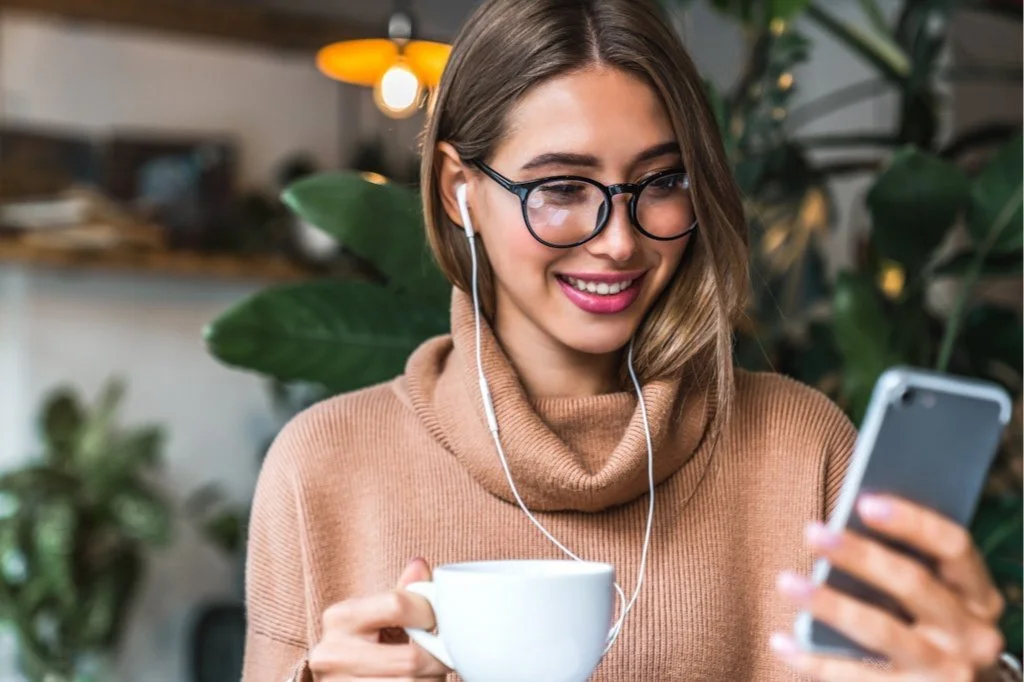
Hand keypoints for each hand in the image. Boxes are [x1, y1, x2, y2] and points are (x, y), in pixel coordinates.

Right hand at [310, 558, 448, 680]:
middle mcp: (332, 654)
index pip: (398, 605)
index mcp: (340, 617)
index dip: (428, 612)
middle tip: (443, 654)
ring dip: (430, 680)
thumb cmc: (366, 644)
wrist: (341, 677)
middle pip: (410, 659)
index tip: (434, 620)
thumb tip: (419, 566)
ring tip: (428, 672)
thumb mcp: (377, 615)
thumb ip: (402, 593)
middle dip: (437, 658)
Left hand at [772, 494, 1005, 680]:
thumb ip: (911, 566)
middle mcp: (973, 636)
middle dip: (860, 555)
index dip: (911, 521)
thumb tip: (849, 523)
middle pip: (913, 584)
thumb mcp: (941, 601)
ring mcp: (948, 674)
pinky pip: (857, 677)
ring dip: (829, 604)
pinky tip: (780, 641)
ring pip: (881, 631)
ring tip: (785, 580)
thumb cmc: (933, 631)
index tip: (863, 501)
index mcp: (980, 597)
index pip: (954, 547)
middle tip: (812, 531)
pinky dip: (814, 660)